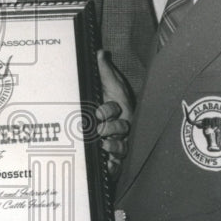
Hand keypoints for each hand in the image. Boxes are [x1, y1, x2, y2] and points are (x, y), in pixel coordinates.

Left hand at [96, 50, 134, 168]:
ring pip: (121, 147)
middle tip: (99, 128)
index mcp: (120, 110)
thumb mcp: (106, 85)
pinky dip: (113, 167)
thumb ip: (103, 70)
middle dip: (111, 129)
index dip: (108, 110)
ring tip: (103, 146)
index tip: (98, 111)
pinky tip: (107, 168)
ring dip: (114, 147)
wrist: (102, 119)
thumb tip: (99, 52)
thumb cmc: (106, 101)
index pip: (117, 110)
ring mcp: (119, 143)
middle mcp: (122, 128)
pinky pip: (116, 165)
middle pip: (121, 130)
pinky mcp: (114, 159)